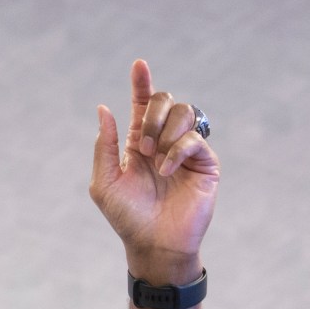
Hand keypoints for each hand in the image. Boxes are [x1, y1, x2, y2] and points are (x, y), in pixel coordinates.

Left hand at [90, 60, 218, 284]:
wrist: (154, 244)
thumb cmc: (127, 218)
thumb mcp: (105, 182)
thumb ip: (104, 145)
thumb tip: (104, 108)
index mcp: (139, 143)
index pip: (143, 104)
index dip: (141, 83)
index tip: (139, 64)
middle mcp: (164, 142)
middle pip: (166, 101)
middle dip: (151, 113)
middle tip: (141, 145)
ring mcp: (186, 151)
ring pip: (185, 112)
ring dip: (164, 130)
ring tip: (154, 157)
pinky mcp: (205, 163)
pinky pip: (194, 138)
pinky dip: (177, 149)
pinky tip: (167, 169)